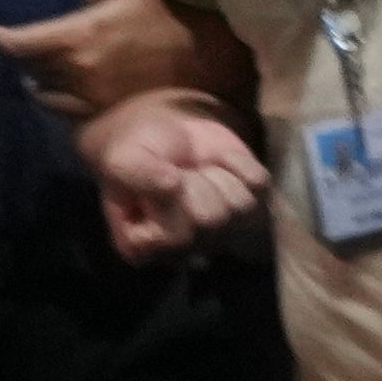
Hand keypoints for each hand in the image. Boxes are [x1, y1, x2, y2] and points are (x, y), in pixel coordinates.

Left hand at [0, 0, 233, 124]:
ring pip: (40, 89)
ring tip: (41, 66)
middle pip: (27, 66)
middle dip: (22, 53)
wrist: (195, 56)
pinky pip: (59, 108)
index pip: (18, 44)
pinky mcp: (98, 109)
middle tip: (26, 42)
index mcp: (76, 34)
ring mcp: (86, 93)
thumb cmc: (157, 15)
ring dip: (36, 76)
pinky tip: (60, 86)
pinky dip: (52, 96)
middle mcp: (75, 68)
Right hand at [74, 91, 264, 265]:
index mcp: (145, 248)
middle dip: (194, 183)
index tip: (158, 181)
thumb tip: (171, 185)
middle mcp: (187, 250)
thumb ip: (137, 174)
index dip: (170, 200)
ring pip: (241, 206)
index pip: (177, 236)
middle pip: (212, 219)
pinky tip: (218, 162)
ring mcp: (224, 233)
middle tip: (179, 172)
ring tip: (196, 169)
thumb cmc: (136, 151)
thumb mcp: (122, 159)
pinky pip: (260, 184)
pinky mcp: (253, 208)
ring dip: (217, 174)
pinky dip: (238, 162)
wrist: (164, 130)